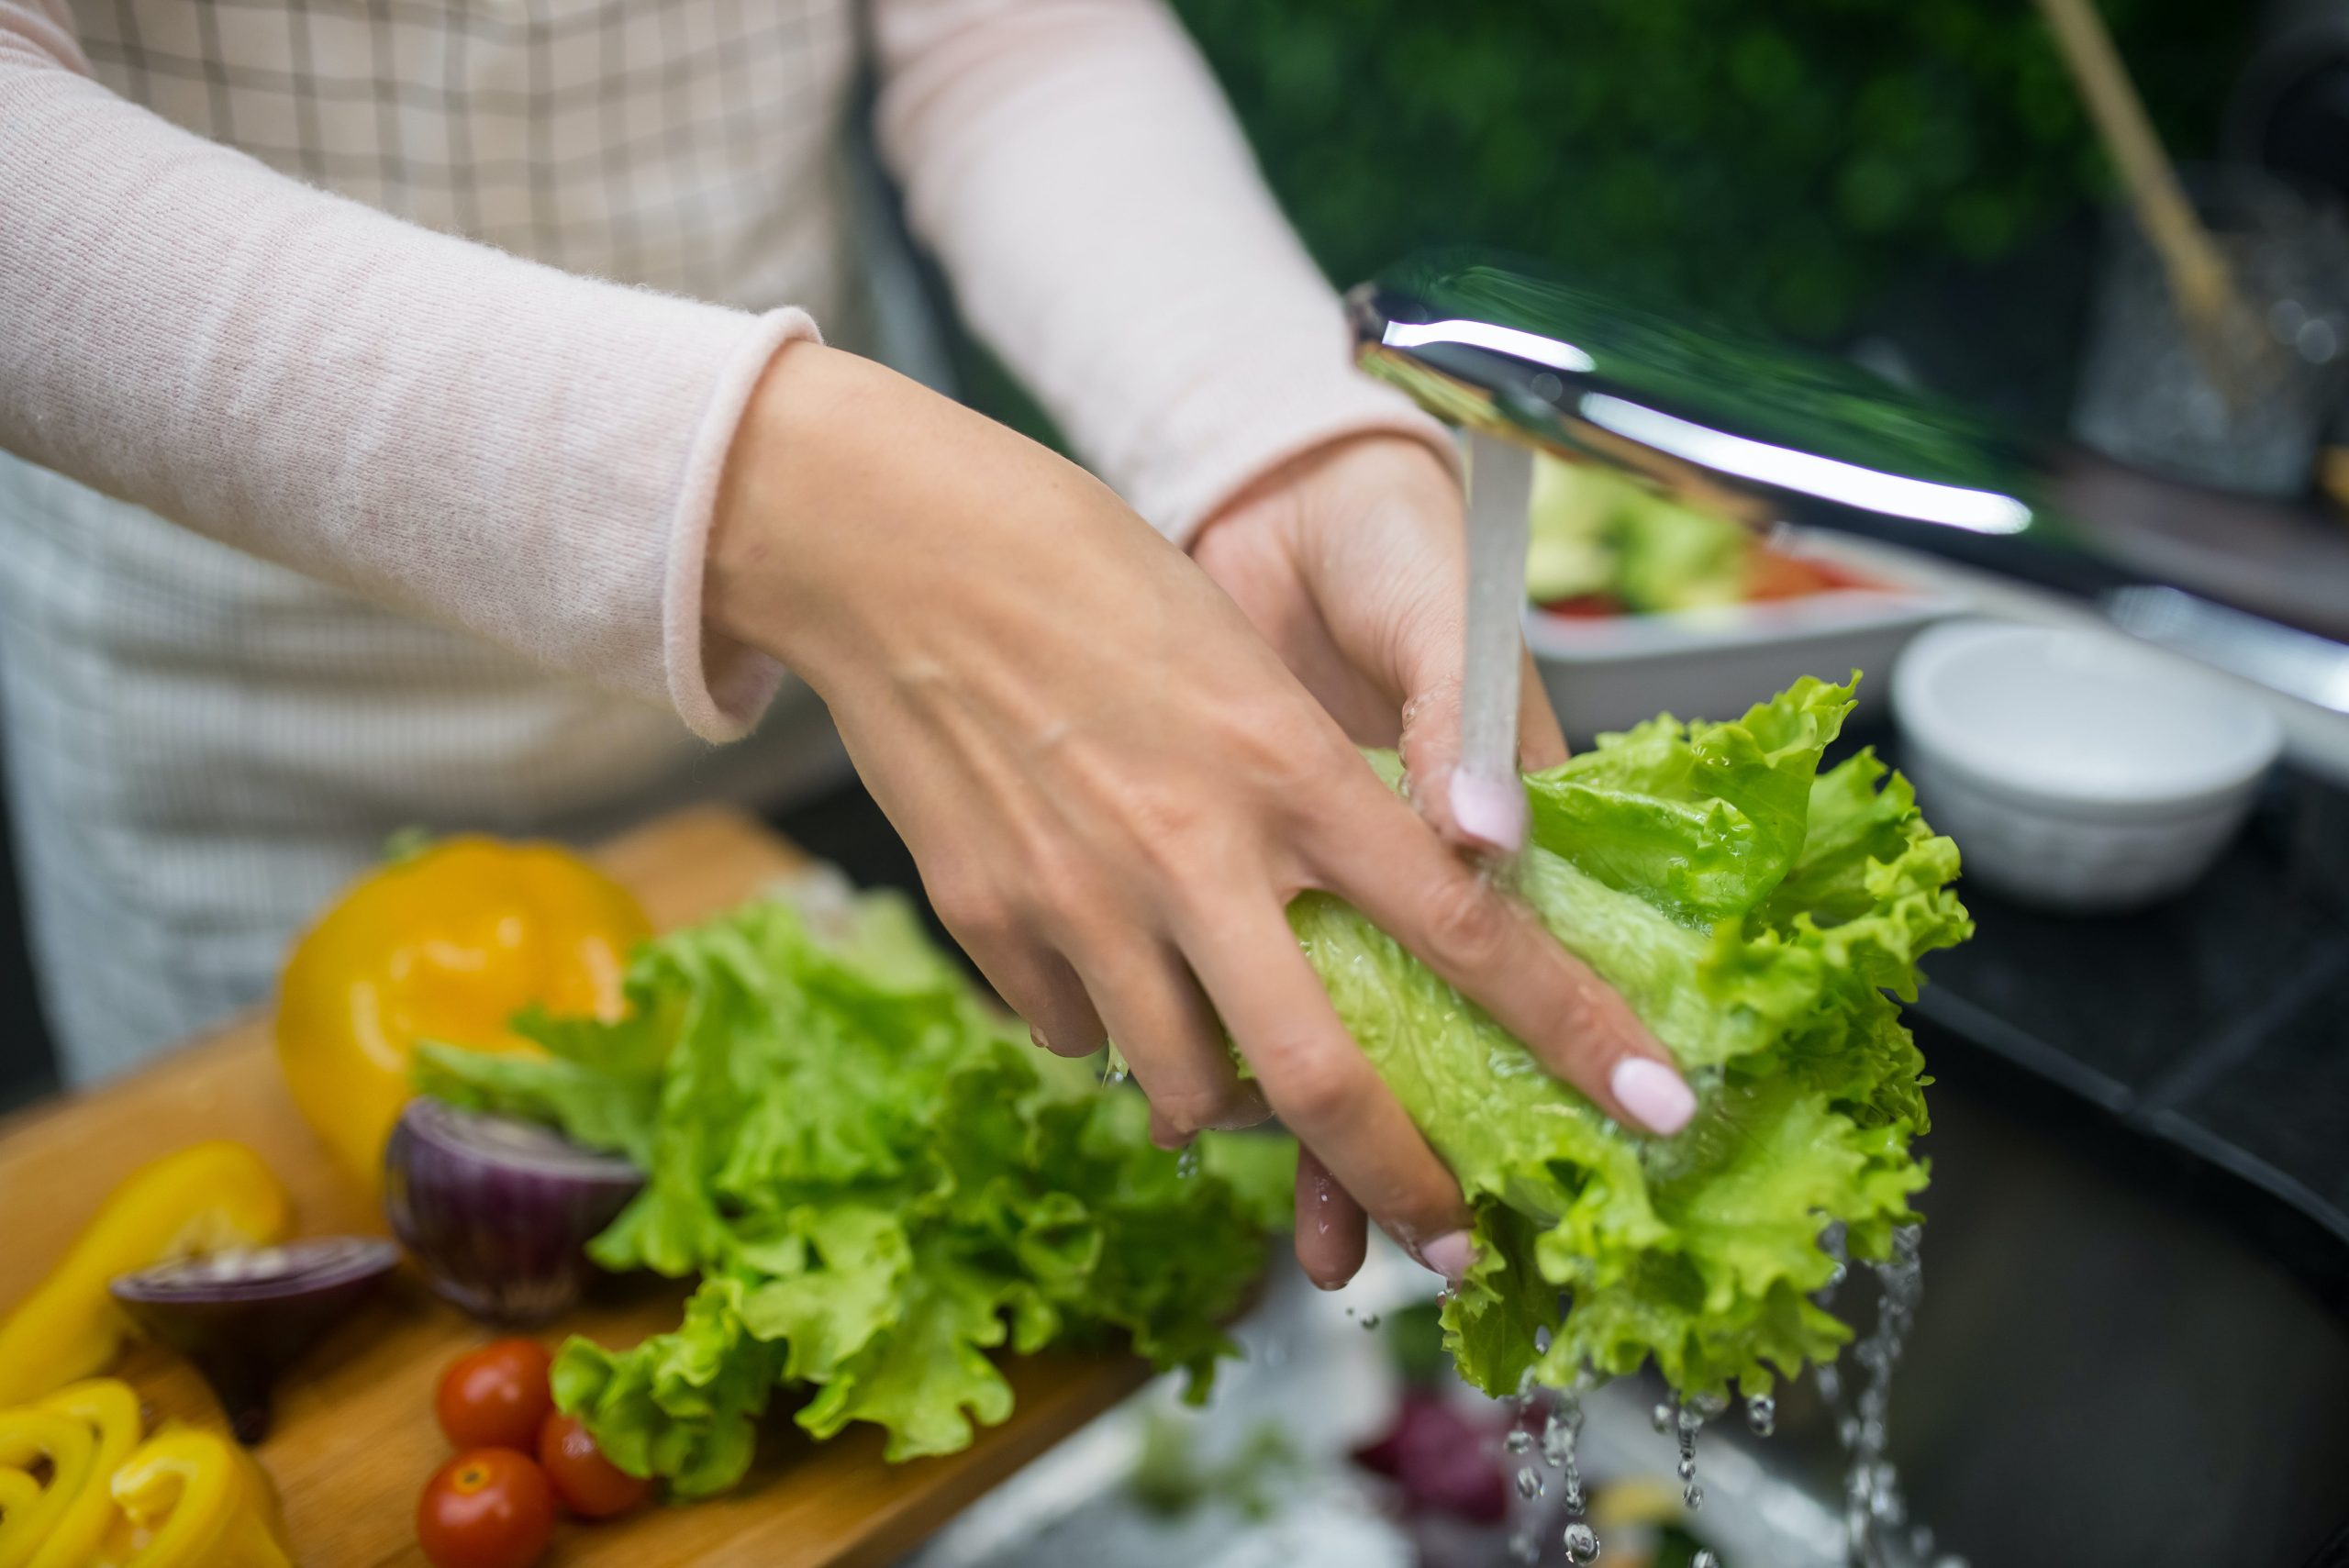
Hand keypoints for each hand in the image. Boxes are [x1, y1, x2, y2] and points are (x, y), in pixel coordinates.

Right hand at [709, 346, 1684, 1287]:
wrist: (889, 541)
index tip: (1655, 1102)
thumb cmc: (1083, 570)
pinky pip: (1073, 1035)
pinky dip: (1112, 1031)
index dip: (1572, 1028)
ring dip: (1229, 1109)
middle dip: (1402, 1183)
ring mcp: (1080, 900)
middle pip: (1323, 1075)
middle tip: (1448, 1242)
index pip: (1464, 925)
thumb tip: (1389, 894)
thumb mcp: (1240, 660)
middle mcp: (1195, 850)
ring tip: (1239, 1079)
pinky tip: (1111, 965)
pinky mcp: (986, 923)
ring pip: (1184, 1088)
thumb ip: (1314, 793)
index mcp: (1288, 765)